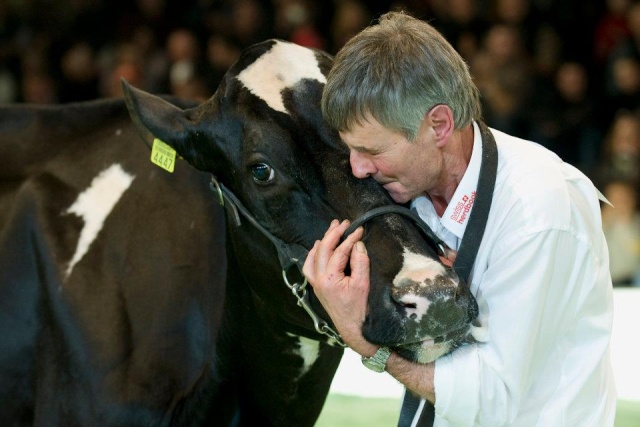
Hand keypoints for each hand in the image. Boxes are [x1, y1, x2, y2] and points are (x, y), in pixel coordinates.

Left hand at [302, 219, 374, 352]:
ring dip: (323, 241)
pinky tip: (319, 246)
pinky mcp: (317, 286)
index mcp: (329, 278)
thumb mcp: (363, 284)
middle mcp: (318, 279)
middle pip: (323, 250)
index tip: (359, 229)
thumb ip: (360, 262)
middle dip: (334, 234)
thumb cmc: (359, 308)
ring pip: (314, 256)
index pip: (339, 252)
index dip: (350, 238)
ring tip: (332, 228)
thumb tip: (357, 244)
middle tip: (345, 223)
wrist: (353, 328)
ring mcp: (315, 283)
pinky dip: (313, 254)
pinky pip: (309, 267)